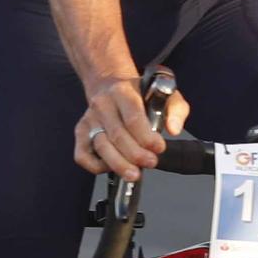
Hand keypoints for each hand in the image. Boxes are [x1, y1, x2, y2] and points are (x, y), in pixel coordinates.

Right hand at [74, 75, 188, 181]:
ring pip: (101, 146)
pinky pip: (83, 155)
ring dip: (119, 164)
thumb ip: (176, 109)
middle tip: (151, 162)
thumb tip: (173, 129)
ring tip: (134, 174)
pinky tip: (112, 168)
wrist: (110, 82)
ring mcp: (90, 119)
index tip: (159, 148)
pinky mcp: (81, 132)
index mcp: (123, 92)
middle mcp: (103, 104)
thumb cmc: (140, 92)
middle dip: (135, 154)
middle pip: (117, 135)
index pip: (133, 117)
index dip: (146, 136)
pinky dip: (96, 166)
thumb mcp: (164, 92)